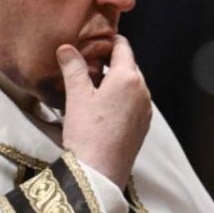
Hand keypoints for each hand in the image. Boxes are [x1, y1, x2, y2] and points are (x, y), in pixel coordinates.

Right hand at [58, 36, 152, 187]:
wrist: (99, 172)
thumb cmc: (86, 132)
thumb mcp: (76, 97)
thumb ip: (74, 68)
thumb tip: (67, 48)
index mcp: (128, 77)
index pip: (123, 48)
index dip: (110, 41)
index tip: (98, 40)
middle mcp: (143, 89)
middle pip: (129, 65)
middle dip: (112, 61)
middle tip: (91, 62)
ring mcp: (146, 108)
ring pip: (133, 85)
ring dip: (117, 81)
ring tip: (95, 86)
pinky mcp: (144, 124)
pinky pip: (135, 102)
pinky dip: (123, 98)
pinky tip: (105, 107)